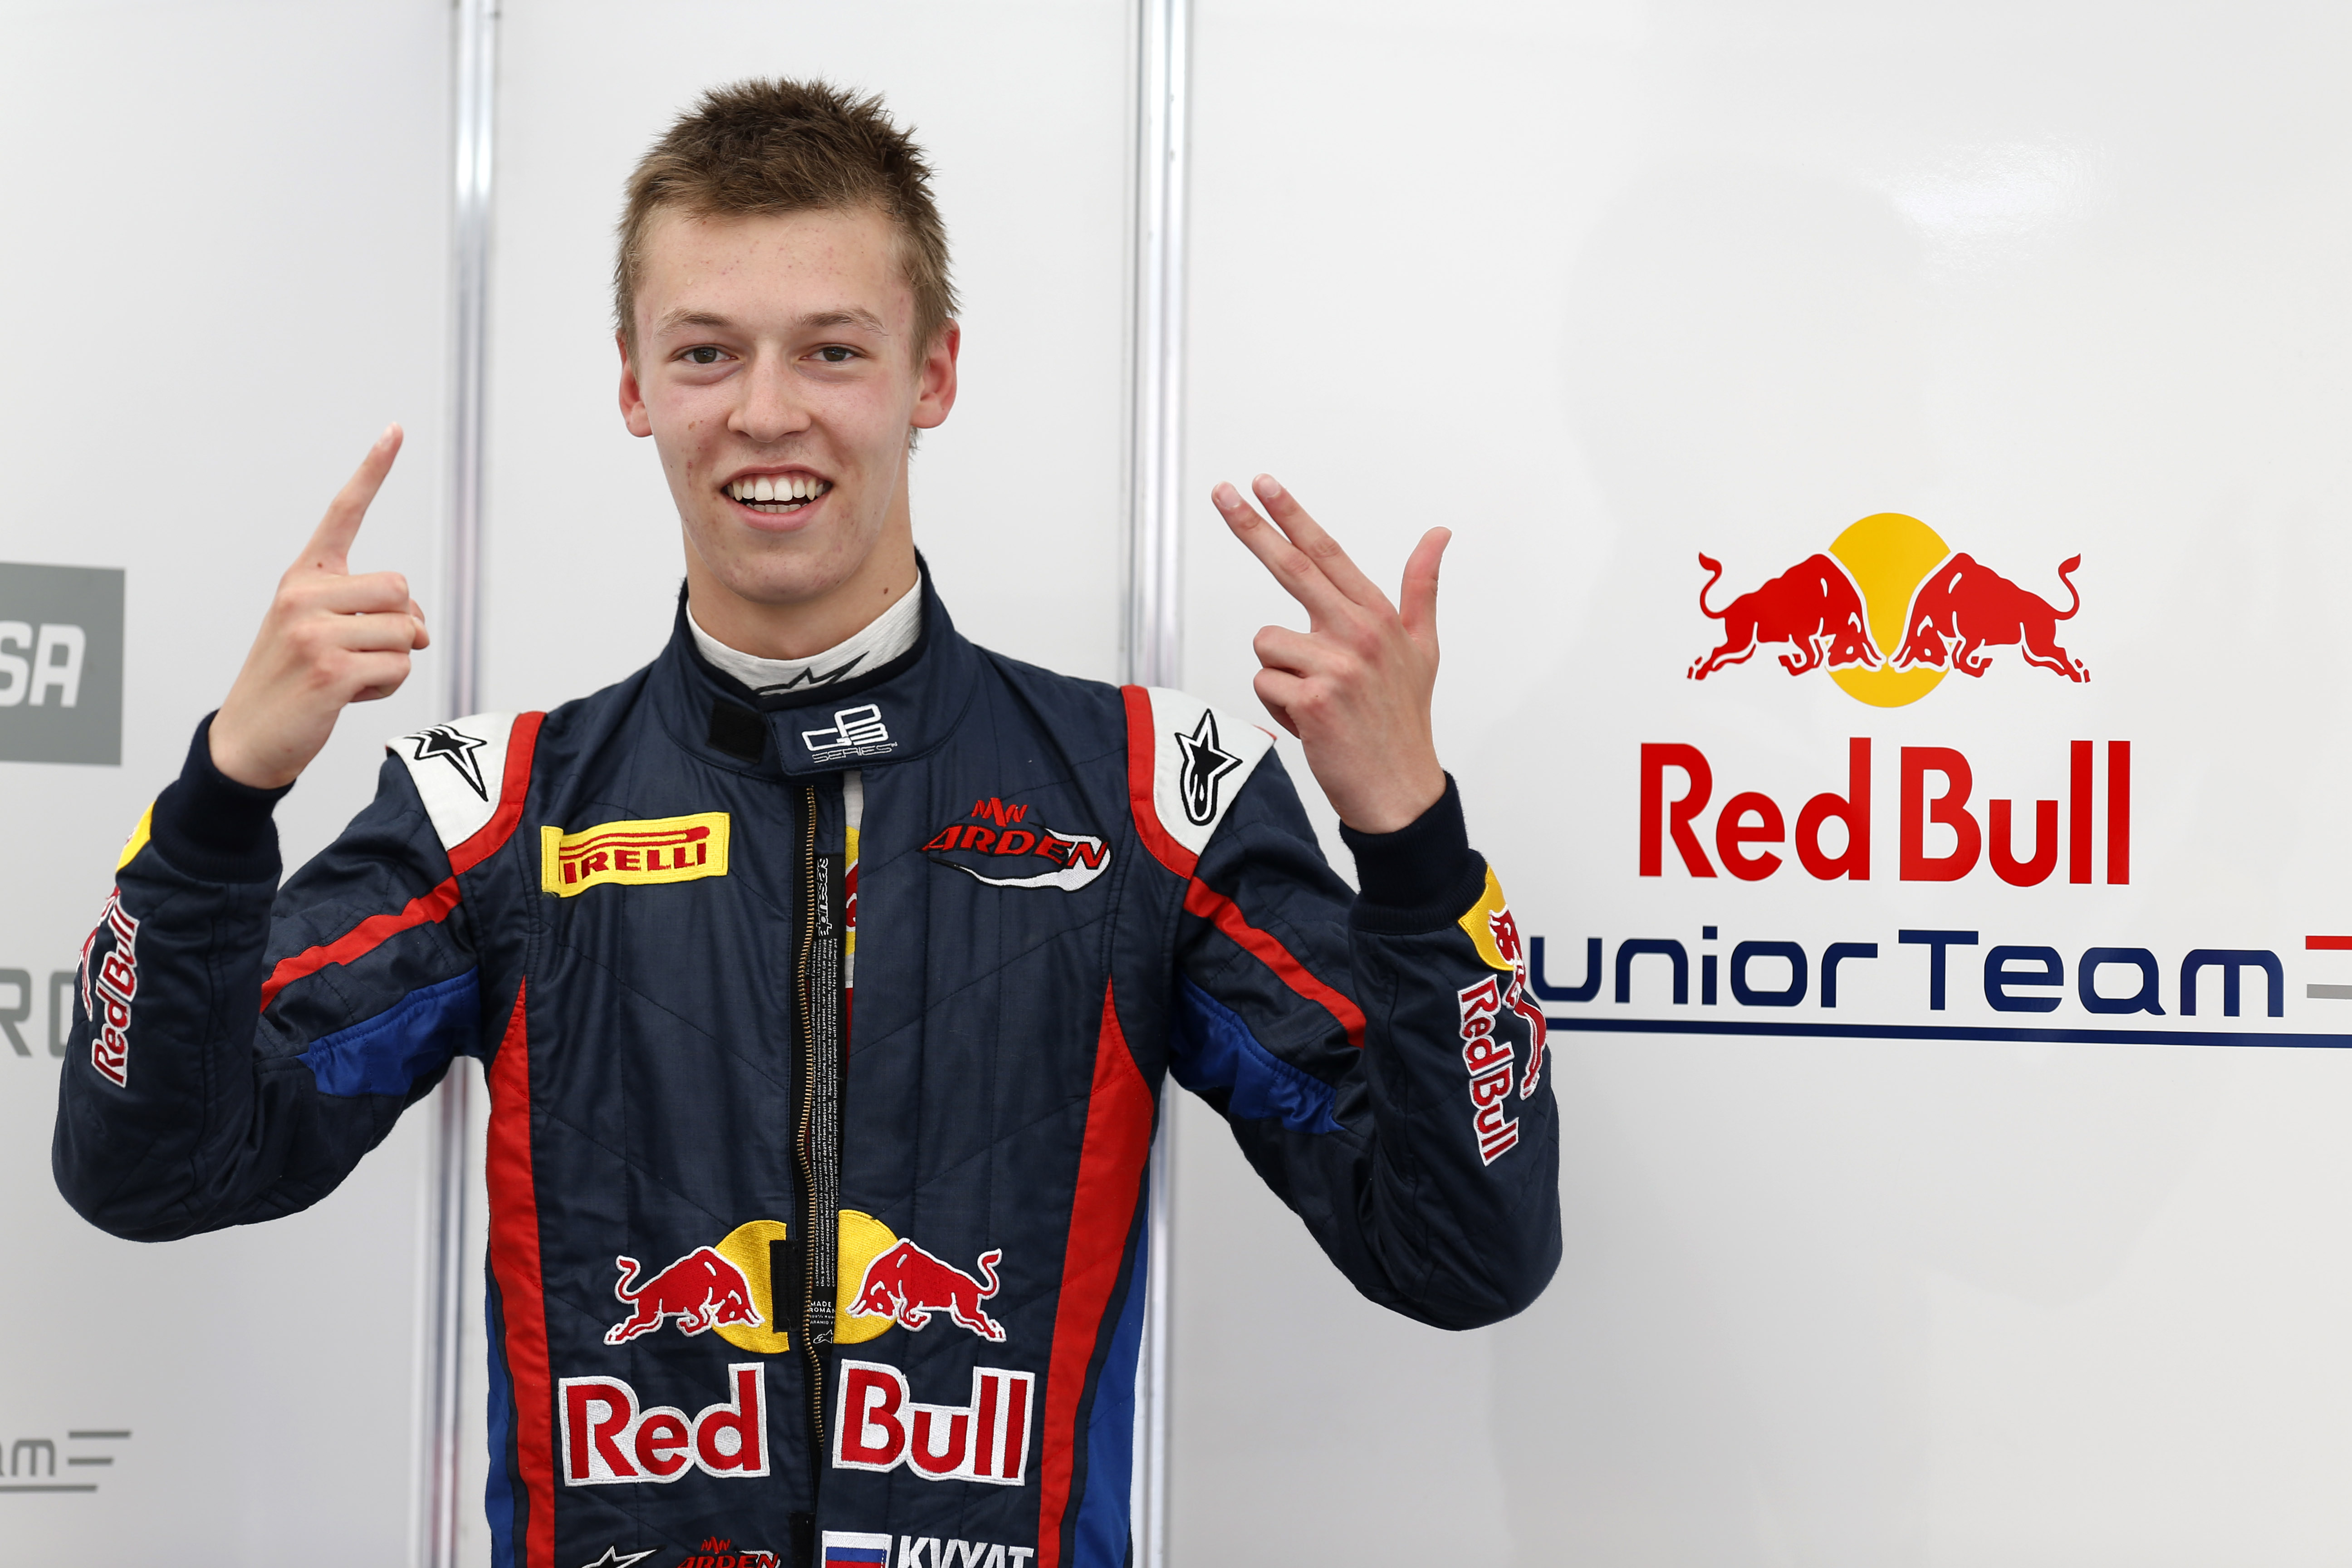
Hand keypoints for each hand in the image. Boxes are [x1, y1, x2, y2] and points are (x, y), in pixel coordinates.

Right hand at [209, 426, 427, 788]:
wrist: (249, 738)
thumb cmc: (292, 681)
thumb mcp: (318, 631)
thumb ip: (367, 611)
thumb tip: (421, 626)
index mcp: (302, 577)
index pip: (343, 513)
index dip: (373, 470)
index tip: (396, 429)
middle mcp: (304, 595)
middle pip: (401, 588)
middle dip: (400, 624)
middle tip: (364, 651)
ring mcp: (314, 632)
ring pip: (407, 630)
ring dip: (395, 660)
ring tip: (352, 675)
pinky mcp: (330, 670)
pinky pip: (399, 667)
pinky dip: (388, 686)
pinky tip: (351, 695)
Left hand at [1213, 473, 1447, 833]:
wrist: (1401, 790)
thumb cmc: (1404, 719)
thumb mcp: (1423, 647)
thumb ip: (1421, 587)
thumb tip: (1438, 533)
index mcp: (1378, 616)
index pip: (1328, 553)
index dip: (1293, 516)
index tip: (1264, 484)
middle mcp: (1358, 633)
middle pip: (1292, 568)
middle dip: (1253, 527)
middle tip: (1222, 492)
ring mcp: (1337, 665)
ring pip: (1268, 643)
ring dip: (1280, 675)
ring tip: (1315, 701)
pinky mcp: (1314, 700)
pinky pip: (1265, 683)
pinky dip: (1278, 707)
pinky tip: (1310, 723)